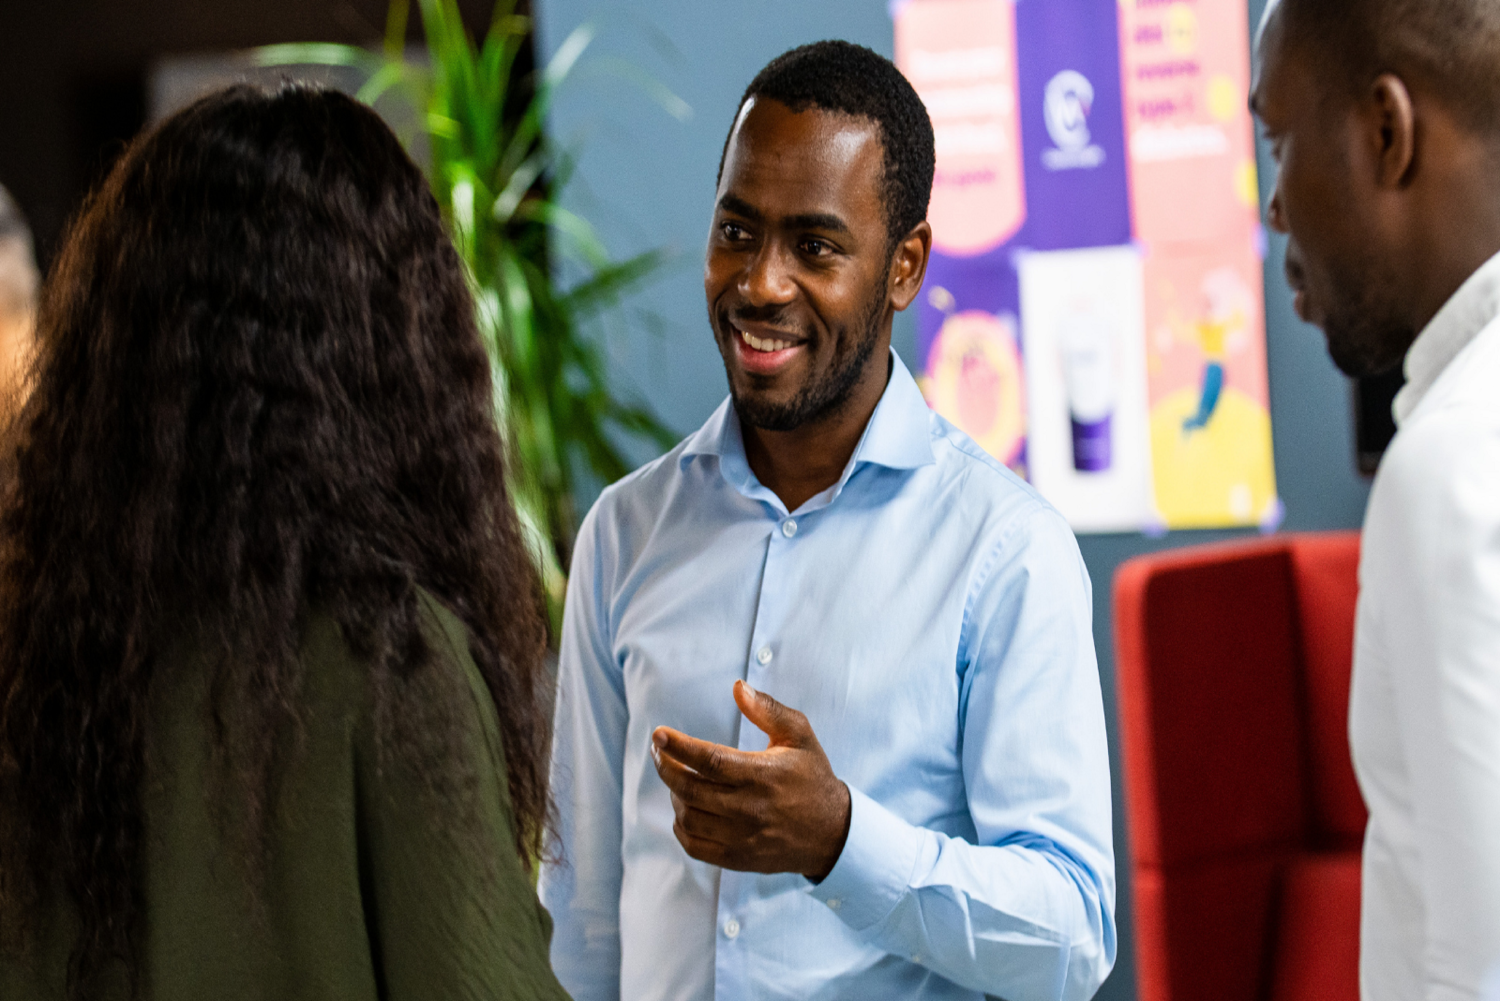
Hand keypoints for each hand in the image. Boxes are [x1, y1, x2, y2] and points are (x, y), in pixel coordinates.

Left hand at [651, 680, 851, 880]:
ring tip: (678, 778)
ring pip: (688, 817)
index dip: (679, 747)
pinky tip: (685, 809)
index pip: (709, 760)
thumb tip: (737, 687)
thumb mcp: (799, 735)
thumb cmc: (812, 777)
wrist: (832, 833)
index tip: (659, 734)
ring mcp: (742, 838)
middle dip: (666, 766)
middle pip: (690, 789)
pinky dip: (680, 827)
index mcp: (762, 775)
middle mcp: (749, 809)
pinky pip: (694, 846)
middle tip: (660, 751)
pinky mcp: (738, 858)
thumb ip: (768, 710)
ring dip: (674, 795)